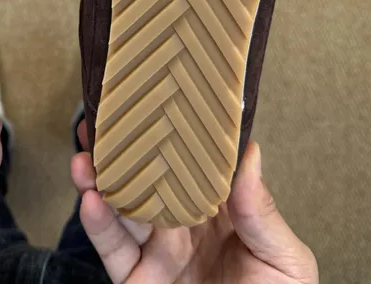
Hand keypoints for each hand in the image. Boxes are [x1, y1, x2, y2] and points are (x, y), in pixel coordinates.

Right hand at [71, 123, 317, 283]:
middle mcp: (182, 225)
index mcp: (220, 213)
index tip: (152, 105)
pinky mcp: (135, 280)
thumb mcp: (285, 263)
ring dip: (99, 180)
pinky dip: (98, 224)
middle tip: (100, 122)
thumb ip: (262, 213)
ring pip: (120, 207)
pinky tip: (90, 199)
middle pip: (146, 179)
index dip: (169, 134)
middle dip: (121, 151)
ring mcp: (156, 252)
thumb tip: (249, 152)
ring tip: (84, 157)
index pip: (191, 164)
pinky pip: (112, 249)